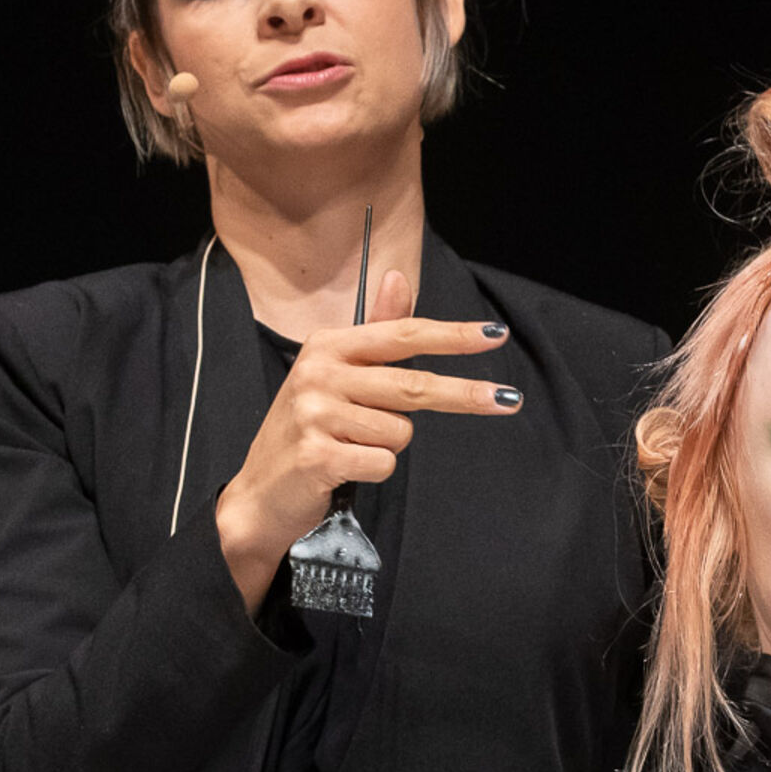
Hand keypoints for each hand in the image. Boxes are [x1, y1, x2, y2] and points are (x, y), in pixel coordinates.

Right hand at [216, 270, 521, 611]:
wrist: (260, 493)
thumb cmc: (309, 429)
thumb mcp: (337, 374)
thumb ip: (374, 333)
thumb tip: (397, 278)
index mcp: (328, 345)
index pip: (403, 334)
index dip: (453, 336)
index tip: (495, 335)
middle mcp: (319, 372)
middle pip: (414, 384)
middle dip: (466, 394)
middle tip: (510, 400)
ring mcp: (314, 413)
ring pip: (400, 431)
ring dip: (388, 446)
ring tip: (353, 447)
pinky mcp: (316, 455)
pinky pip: (383, 463)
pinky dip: (373, 470)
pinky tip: (344, 468)